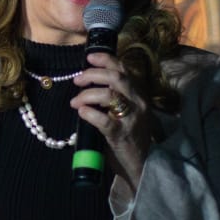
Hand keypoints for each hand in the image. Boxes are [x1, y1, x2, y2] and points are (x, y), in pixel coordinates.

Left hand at [71, 52, 151, 188]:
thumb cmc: (130, 135)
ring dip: (87, 94)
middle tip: (77, 80)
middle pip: (116, 77)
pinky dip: (89, 113)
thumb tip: (89, 82)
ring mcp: (131, 118)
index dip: (105, 59)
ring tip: (75, 101)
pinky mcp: (121, 134)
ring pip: (109, 95)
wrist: (144, 163)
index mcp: (138, 94)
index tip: (89, 57)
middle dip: (92, 74)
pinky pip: (103, 119)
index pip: (123, 69)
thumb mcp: (127, 110)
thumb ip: (114, 96)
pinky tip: (82, 112)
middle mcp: (138, 102)